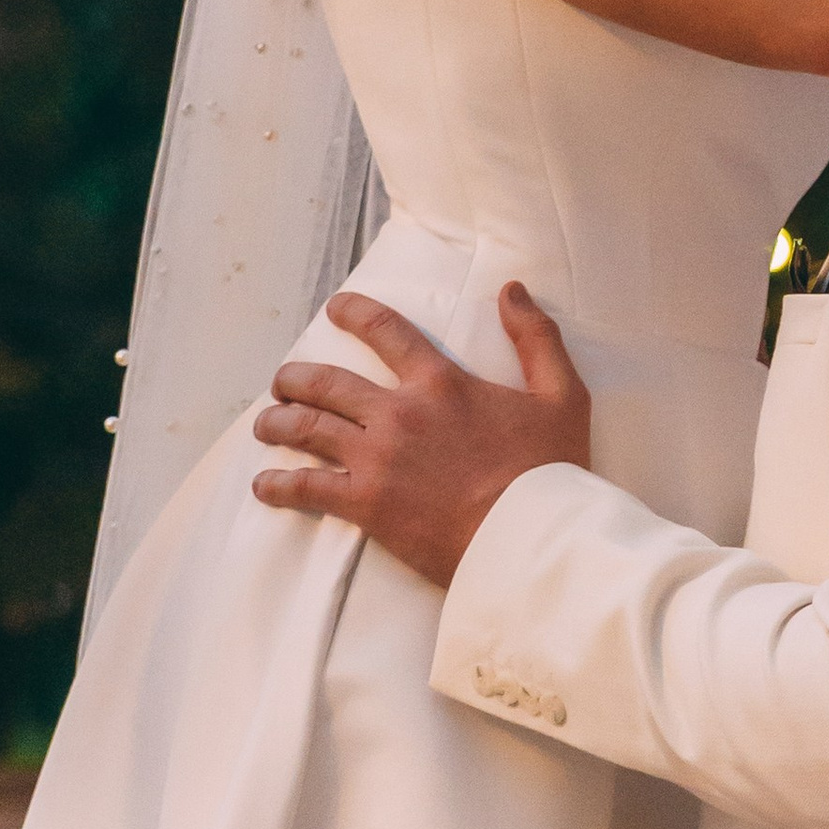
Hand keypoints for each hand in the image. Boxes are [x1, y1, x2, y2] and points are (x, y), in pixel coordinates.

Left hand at [251, 283, 591, 585]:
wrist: (530, 538)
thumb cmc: (551, 470)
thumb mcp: (563, 394)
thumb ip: (537, 338)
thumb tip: (512, 290)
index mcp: (442, 383)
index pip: (386, 332)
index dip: (355, 313)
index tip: (335, 308)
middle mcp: (400, 414)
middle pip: (325, 382)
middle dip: (295, 378)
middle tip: (284, 381)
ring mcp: (378, 459)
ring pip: (305, 429)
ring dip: (278, 423)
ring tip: (268, 424)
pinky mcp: (367, 504)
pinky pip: (306, 489)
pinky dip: (278, 486)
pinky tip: (265, 485)